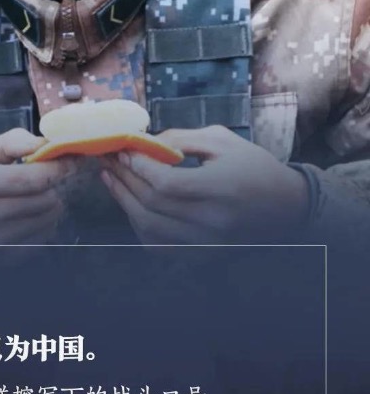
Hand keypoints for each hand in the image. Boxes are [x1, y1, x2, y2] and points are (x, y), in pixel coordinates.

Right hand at [0, 128, 67, 244]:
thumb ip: (15, 141)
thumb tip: (46, 144)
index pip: (31, 179)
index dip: (58, 169)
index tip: (71, 160)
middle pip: (44, 200)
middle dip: (54, 186)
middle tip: (50, 178)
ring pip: (48, 220)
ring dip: (53, 204)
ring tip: (41, 195)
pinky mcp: (5, 258)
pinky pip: (43, 238)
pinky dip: (46, 223)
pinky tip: (34, 214)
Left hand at [100, 125, 309, 243]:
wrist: (285, 205)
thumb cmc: (252, 166)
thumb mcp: (221, 140)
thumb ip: (180, 139)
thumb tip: (143, 143)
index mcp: (221, 188)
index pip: (167, 184)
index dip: (139, 167)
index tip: (124, 150)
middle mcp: (213, 221)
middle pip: (153, 205)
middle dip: (125, 179)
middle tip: (110, 160)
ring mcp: (207, 243)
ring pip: (150, 228)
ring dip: (124, 202)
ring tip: (111, 179)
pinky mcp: (202, 254)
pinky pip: (159, 245)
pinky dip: (139, 225)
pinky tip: (129, 203)